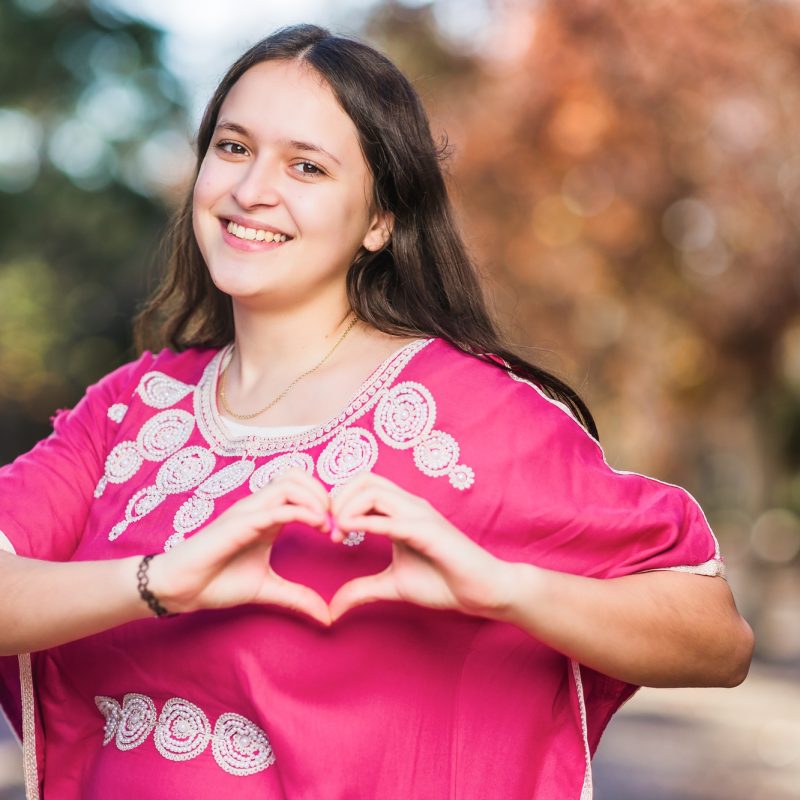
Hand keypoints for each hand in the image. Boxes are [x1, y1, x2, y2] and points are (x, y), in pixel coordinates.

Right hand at [149, 470, 331, 624]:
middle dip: (324, 493)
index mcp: (268, 516)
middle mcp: (259, 507)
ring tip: (326, 524)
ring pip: (289, 482)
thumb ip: (297, 597)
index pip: (301, 488)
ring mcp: (248, 511)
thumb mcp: (267, 589)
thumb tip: (328, 616)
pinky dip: (301, 511)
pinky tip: (316, 526)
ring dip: (315, 498)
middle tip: (336, 522)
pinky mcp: (239, 523)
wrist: (180, 589)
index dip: (326, 503)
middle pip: (298, 475)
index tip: (340, 531)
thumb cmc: (217, 582)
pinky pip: (275, 507)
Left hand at [328, 473, 509, 620]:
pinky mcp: (428, 531)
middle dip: (338, 498)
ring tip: (339, 534)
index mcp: (401, 511)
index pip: (363, 485)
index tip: (330, 532)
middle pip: (364, 479)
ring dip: (347, 508)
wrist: (481, 592)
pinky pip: (391, 519)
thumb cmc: (443, 582)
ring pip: (373, 490)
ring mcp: (420, 515)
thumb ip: (362, 589)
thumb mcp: (392, 585)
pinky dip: (365, 522)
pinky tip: (350, 534)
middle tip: (330, 529)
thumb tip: (332, 608)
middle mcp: (410, 505)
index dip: (339, 501)